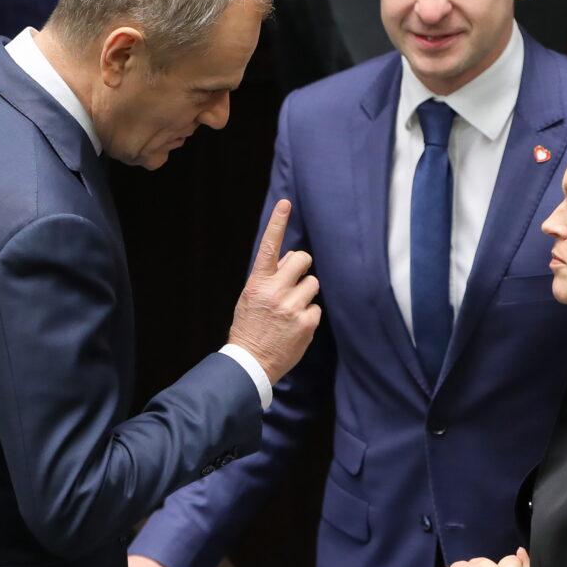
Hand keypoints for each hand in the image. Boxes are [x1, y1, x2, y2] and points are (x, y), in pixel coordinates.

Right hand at [228, 200, 320, 383]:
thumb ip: (270, 277)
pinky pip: (316, 307)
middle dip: (302, 267)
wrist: (250, 363)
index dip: (277, 223)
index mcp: (258, 283)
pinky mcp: (307, 323)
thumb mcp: (251, 297)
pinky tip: (295, 326)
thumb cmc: (250, 327)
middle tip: (295, 281)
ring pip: (313, 283)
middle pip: (303, 259)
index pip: (269, 247)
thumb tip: (293, 256)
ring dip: (306, 293)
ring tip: (291, 310)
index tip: (286, 204)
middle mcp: (276, 291)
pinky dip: (309, 315)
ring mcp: (293, 307)